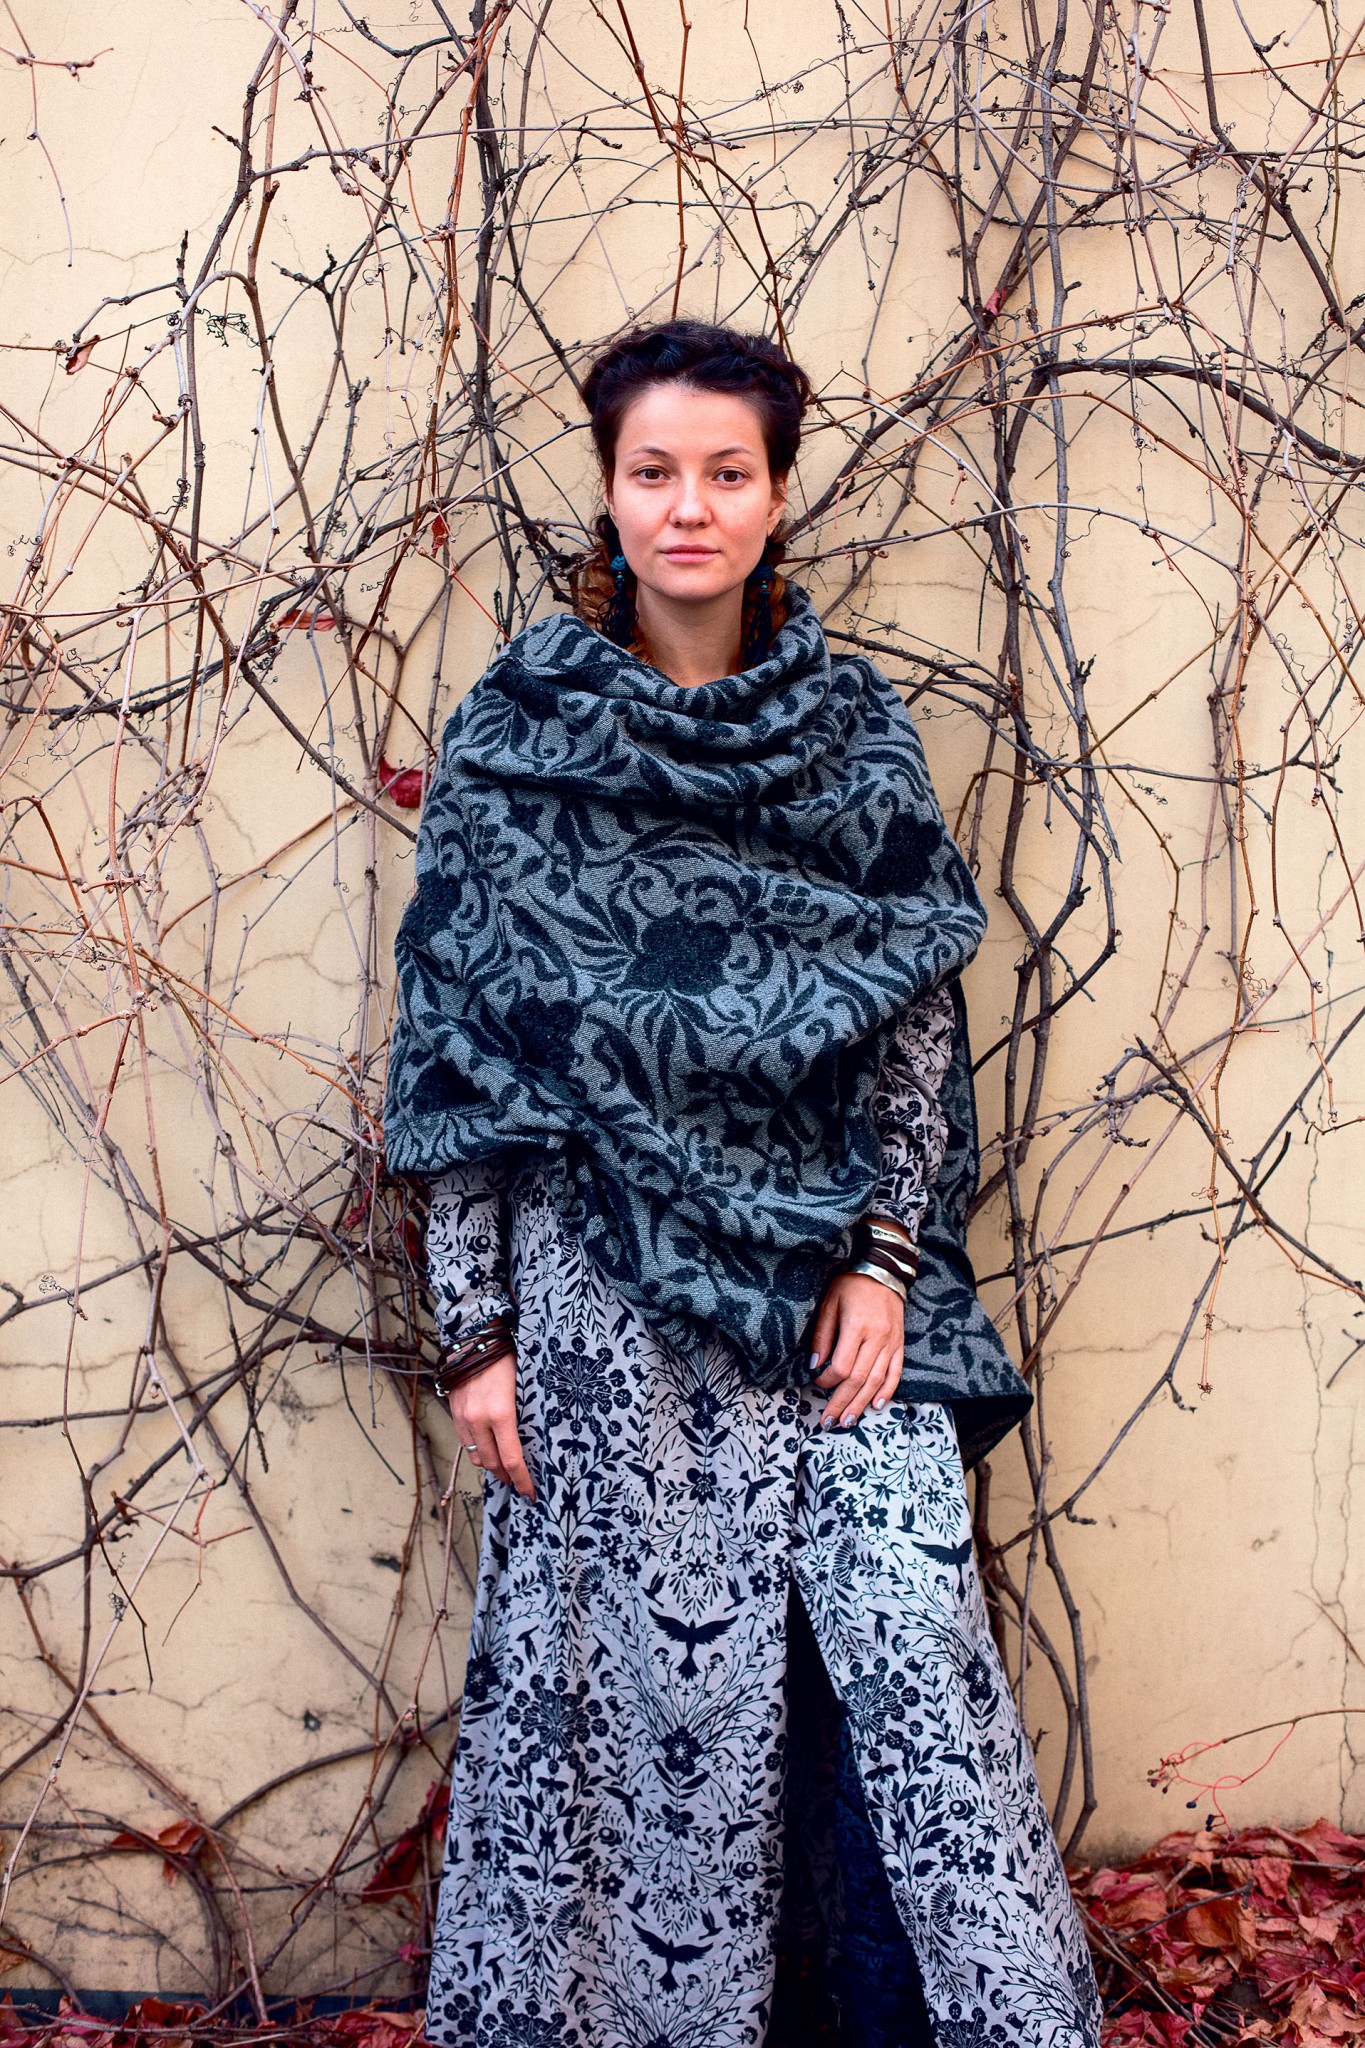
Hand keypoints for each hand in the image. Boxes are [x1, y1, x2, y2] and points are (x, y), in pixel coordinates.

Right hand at [448, 1347, 534, 1499]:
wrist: (476, 1336)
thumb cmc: (507, 1357)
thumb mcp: (525, 1385)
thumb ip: (525, 1414)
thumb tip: (535, 1439)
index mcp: (501, 1413)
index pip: (512, 1459)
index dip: (522, 1480)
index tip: (530, 1493)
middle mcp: (478, 1419)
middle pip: (492, 1464)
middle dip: (507, 1477)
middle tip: (519, 1484)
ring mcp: (464, 1416)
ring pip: (476, 1456)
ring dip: (491, 1466)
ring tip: (504, 1469)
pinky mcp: (455, 1411)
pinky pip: (465, 1441)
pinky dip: (478, 1450)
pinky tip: (489, 1448)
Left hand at [809, 1270, 903, 1428]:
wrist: (884, 1270)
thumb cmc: (851, 1284)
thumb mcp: (829, 1303)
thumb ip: (822, 1335)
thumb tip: (814, 1365)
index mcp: (857, 1327)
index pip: (842, 1366)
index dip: (827, 1380)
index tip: (816, 1384)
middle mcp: (877, 1338)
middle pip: (859, 1379)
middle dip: (842, 1403)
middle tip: (829, 1423)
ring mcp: (891, 1342)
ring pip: (877, 1381)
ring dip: (862, 1404)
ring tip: (848, 1421)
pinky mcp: (900, 1343)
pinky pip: (896, 1372)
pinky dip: (887, 1391)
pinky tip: (877, 1405)